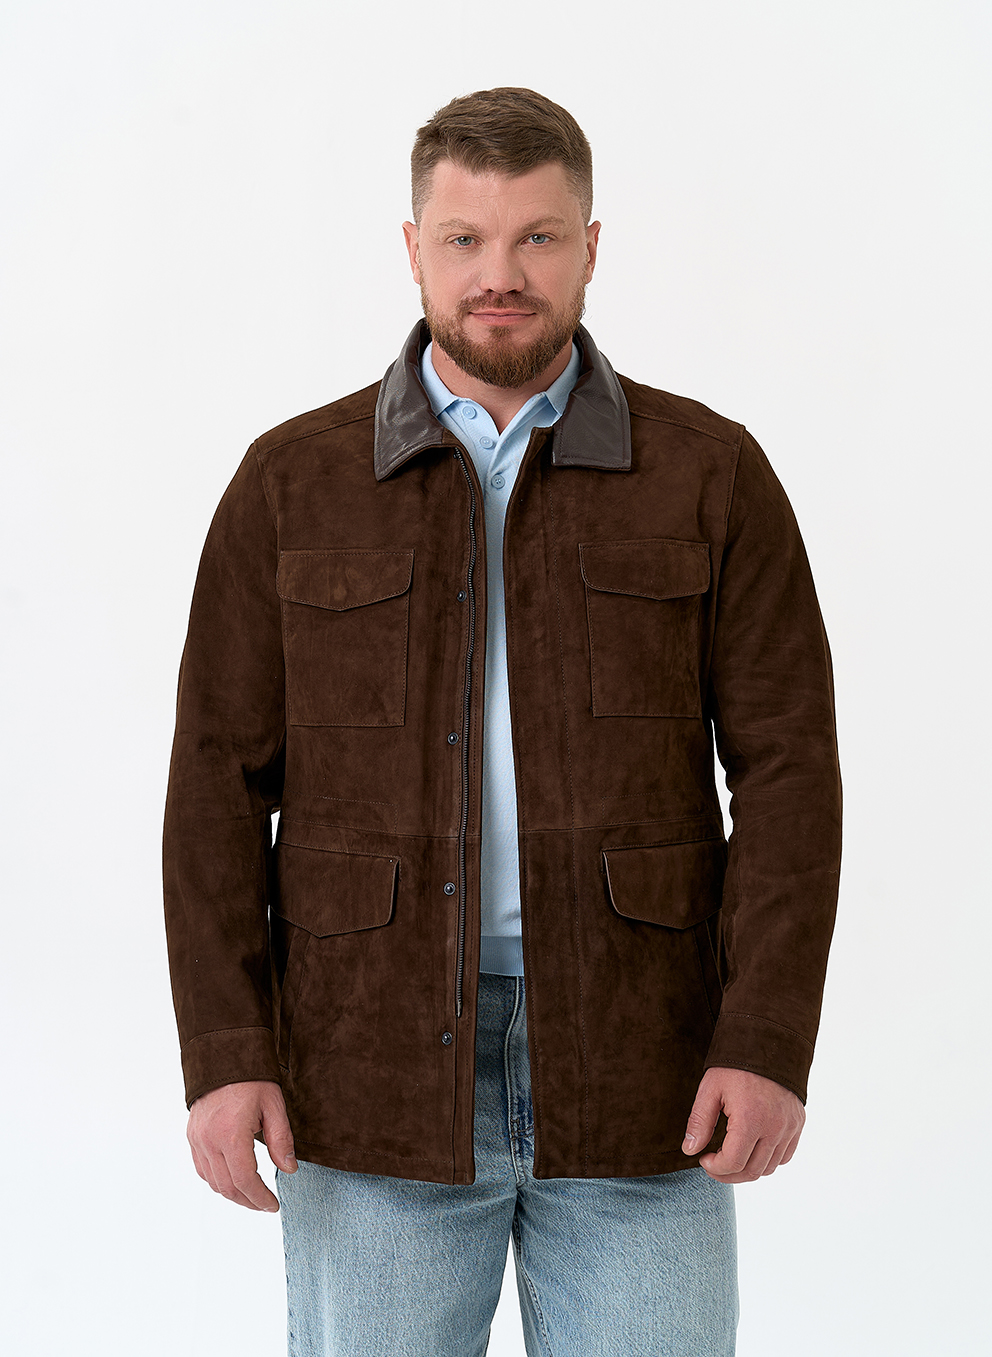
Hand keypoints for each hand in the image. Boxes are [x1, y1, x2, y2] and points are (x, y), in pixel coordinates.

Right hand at [187, 1080, 296, 1210]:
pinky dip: (217, 1181)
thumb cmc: (251, 1079)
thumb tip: (289, 1170)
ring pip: (213, 1182)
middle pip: (227, 1187)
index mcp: (231, 1134)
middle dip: (248, 1201)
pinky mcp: (193, 1136)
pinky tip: (233, 1180)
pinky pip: (202, 1169)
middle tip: (265, 1204)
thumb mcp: (274, 1106)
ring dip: (233, 1194)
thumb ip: (281, 1140)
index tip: (273, 1205)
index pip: (244, 1180)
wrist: (223, 1057)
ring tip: (252, 1195)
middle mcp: (210, 1141)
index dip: (260, 1198)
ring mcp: (198, 1140)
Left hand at [682, 1066, 804, 1183]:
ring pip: (769, 1168)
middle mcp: (775, 1128)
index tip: (703, 1158)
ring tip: (731, 1156)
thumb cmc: (735, 1065)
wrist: (768, 1042)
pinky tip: (751, 1149)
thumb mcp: (710, 1089)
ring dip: (748, 1169)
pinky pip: (785, 1156)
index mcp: (751, 1119)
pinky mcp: (797, 1124)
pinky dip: (768, 1160)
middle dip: (728, 1174)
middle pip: (752, 1171)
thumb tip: (690, 1150)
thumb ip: (699, 1121)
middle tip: (713, 1163)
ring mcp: (789, 1127)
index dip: (714, 1167)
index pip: (733, 1163)